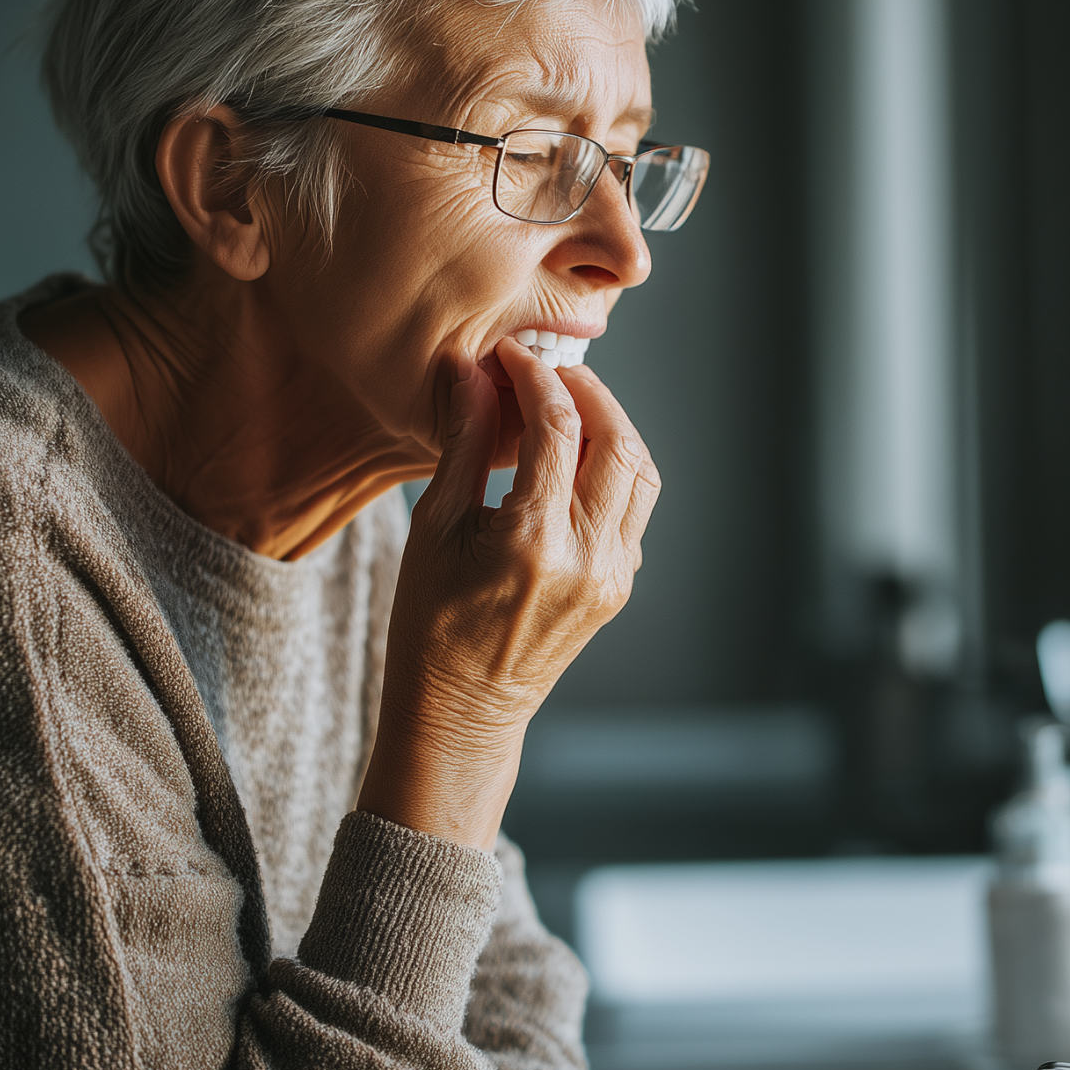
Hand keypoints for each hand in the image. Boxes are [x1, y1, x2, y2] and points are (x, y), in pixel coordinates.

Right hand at [358, 339, 661, 847]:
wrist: (461, 714)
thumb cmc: (429, 625)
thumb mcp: (433, 528)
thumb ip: (463, 443)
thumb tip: (469, 370)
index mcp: (534, 541)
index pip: (556, 427)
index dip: (535, 376)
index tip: (510, 355)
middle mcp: (588, 558)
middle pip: (619, 442)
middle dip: (589, 392)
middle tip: (551, 369)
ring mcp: (613, 577)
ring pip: (640, 476)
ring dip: (612, 428)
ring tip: (568, 406)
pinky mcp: (619, 588)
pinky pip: (632, 512)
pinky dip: (613, 471)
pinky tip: (573, 460)